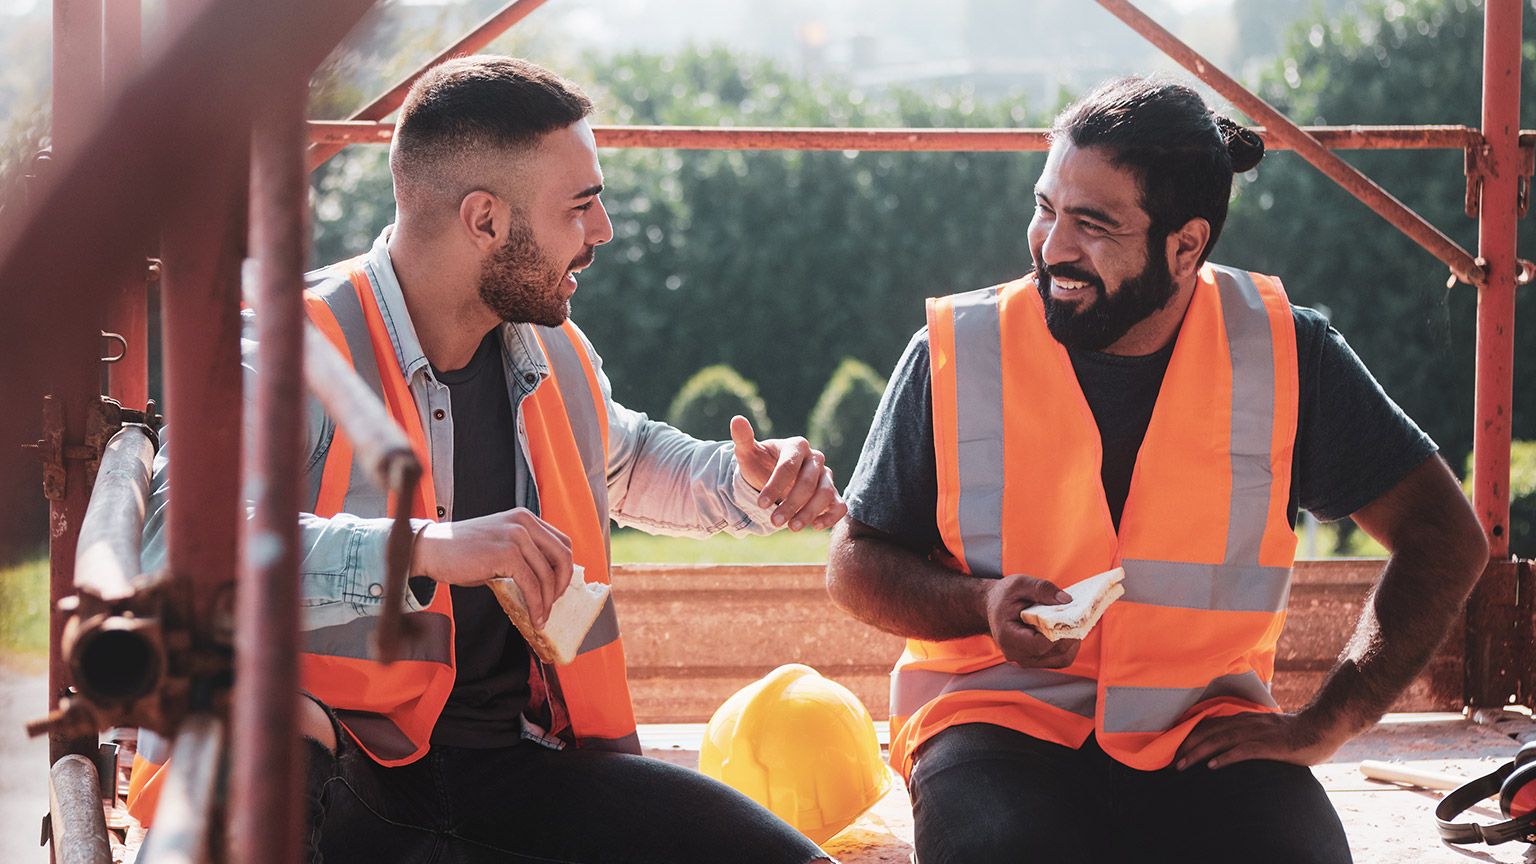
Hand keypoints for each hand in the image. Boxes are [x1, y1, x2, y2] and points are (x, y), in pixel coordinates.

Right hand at [410, 508, 572, 627]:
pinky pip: (531, 584)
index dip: (565, 569)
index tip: (557, 589)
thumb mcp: (499, 545)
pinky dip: (536, 605)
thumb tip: (545, 583)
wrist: (430, 549)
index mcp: (525, 518)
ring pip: (547, 575)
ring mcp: (516, 536)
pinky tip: (533, 618)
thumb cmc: (460, 552)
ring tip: (541, 618)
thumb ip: (523, 555)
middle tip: (553, 605)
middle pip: (563, 556)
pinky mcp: (506, 553)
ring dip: (547, 602)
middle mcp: (524, 522)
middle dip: (562, 585)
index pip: (562, 542)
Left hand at [730, 415, 847, 531]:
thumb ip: (743, 438)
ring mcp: (826, 476)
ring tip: (792, 528)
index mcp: (797, 445)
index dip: (775, 485)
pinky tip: (816, 526)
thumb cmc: (760, 465)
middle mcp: (815, 459)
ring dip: (809, 512)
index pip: (789, 465)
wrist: (770, 478)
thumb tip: (737, 419)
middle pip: (809, 481)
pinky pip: (840, 505)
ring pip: (826, 493)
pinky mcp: (832, 494)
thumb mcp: (749, 453)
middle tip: (774, 521)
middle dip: (792, 503)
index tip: (760, 503)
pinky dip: (831, 516)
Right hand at [984, 574, 1079, 668]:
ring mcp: (1027, 660)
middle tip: (1080, 617)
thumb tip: (1066, 600)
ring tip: (1074, 622)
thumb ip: (1042, 589)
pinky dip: (1069, 645)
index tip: (1071, 618)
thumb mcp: (1019, 584)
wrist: (993, 608)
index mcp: (1008, 637)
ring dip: (1073, 641)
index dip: (1059, 633)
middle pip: (1055, 652)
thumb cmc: (1004, 596)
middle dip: (1071, 634)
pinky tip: (1068, 630)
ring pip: (1061, 658)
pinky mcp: (1036, 660)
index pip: (1040, 644)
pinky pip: (1060, 658)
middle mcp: (1017, 655)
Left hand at [1173, 711, 1346, 770]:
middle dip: (1188, 745)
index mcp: (1245, 719)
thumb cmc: (1296, 732)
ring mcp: (1258, 732)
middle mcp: (1247, 722)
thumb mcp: (1267, 729)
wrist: (1323, 726)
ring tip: (1183, 764)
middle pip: (1210, 731)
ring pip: (1221, 740)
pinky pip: (1244, 751)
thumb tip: (1233, 744)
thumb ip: (1250, 733)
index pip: (1211, 724)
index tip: (1174, 746)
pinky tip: (1212, 766)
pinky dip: (1226, 757)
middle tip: (1172, 760)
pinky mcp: (1270, 745)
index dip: (1191, 735)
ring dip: (1199, 752)